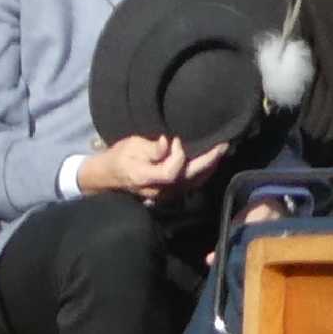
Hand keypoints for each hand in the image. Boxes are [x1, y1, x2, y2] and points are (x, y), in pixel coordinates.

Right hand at [82, 134, 227, 199]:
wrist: (110, 176)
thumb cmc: (119, 157)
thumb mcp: (131, 146)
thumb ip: (151, 148)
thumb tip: (167, 144)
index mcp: (148, 177)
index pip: (172, 171)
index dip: (178, 155)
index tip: (176, 140)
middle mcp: (161, 190)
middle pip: (190, 178)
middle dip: (208, 161)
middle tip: (222, 145)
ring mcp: (167, 194)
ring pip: (194, 183)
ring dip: (209, 167)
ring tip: (221, 151)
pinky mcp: (171, 192)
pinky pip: (192, 184)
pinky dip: (203, 173)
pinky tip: (211, 161)